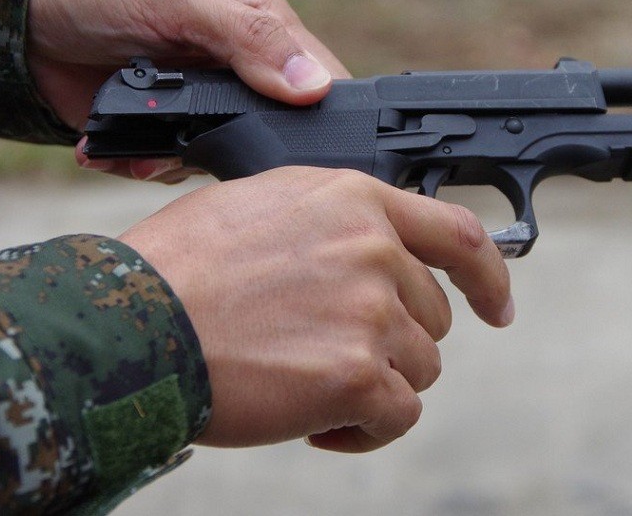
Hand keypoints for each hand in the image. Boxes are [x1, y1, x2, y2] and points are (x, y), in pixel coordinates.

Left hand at [27, 0, 348, 182]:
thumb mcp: (182, 1)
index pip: (318, 80)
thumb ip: (249, 40)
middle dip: (243, 153)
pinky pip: (177, 168)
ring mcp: (204, 106)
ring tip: (142, 149)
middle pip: (276, 132)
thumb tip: (315, 88)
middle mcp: (240, 72)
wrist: (22, 19)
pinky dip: (146, 166)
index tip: (301, 150)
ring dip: (181, 162)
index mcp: (261, 28)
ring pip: (226, 160)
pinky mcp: (167, 133)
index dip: (318, 116)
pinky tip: (116, 150)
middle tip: (199, 148)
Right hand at [118, 167, 513, 451]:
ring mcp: (371, 311)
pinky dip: (366, 430)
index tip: (497, 306)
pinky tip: (321, 425)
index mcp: (355, 201)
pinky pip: (398, 416)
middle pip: (432, 316)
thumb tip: (378, 252)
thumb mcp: (267, 207)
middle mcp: (375, 249)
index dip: (489, 275)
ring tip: (314, 387)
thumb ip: (336, 222)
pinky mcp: (359, 374)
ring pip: (420, 367)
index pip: (458, 234)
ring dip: (376, 386)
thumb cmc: (184, 269)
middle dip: (393, 342)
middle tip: (332, 354)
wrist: (133, 324)